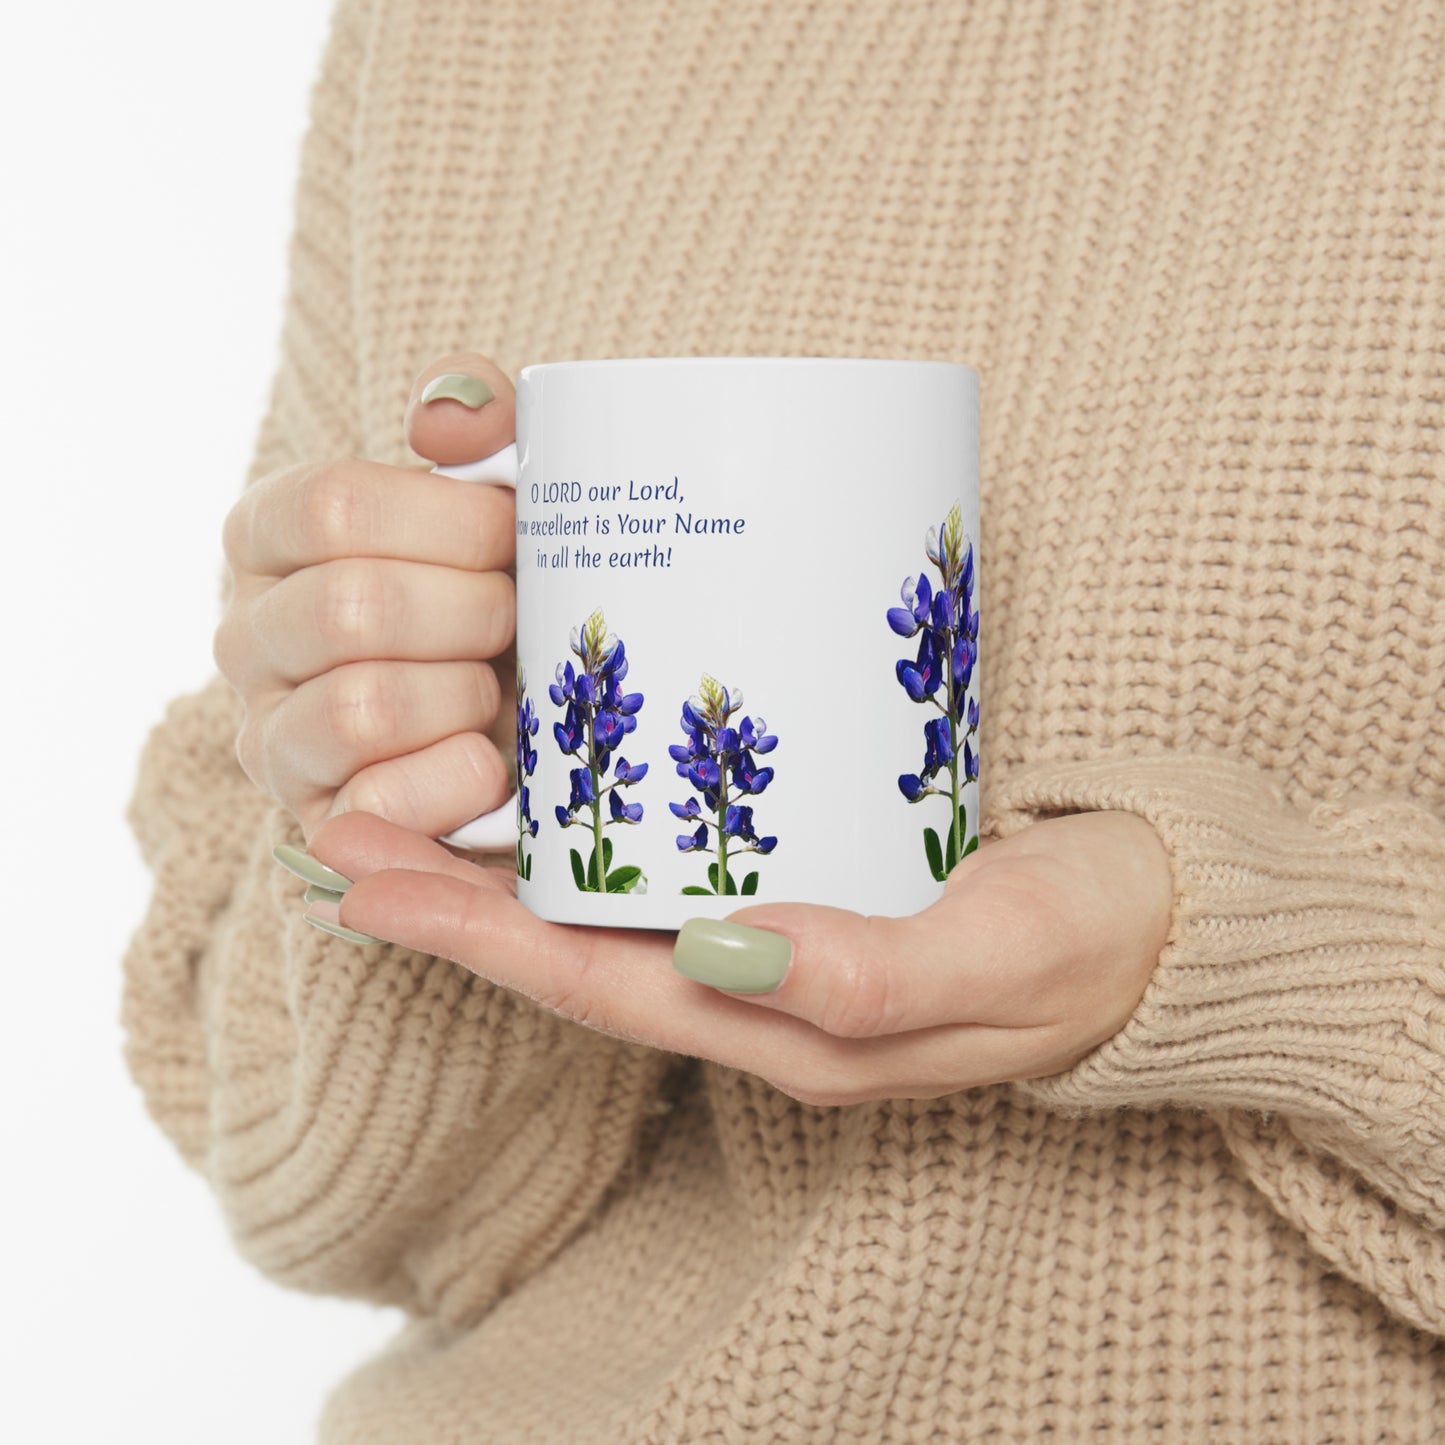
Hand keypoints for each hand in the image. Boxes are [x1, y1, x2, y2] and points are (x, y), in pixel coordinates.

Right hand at [215, 355, 517, 840]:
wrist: (524, 712)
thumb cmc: (501, 587)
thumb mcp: (497, 491)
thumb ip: (476, 421)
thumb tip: (445, 419)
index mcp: (269, 536)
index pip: (333, 506)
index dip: (451, 522)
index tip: (514, 534)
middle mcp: (247, 636)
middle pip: (353, 608)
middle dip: (473, 612)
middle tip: (517, 617)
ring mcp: (271, 737)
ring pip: (362, 707)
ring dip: (466, 694)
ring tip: (497, 688)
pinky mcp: (317, 823)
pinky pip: (380, 804)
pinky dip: (460, 777)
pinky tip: (493, 759)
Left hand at [300, 808, 1172, 1103]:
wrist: (1168, 922)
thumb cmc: (1092, 939)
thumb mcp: (1000, 956)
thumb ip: (870, 973)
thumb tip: (724, 953)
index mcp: (790, 1029)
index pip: (596, 986)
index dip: (473, 936)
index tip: (363, 878)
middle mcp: (763, 994)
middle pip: (576, 951)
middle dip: (452, 899)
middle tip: (342, 827)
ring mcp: (781, 944)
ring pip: (613, 913)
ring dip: (506, 866)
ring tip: (411, 799)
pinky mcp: (810, 885)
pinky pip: (675, 873)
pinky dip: (596, 837)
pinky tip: (562, 785)